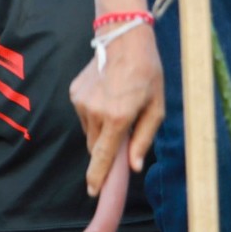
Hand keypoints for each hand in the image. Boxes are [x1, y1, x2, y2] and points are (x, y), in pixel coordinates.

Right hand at [70, 25, 163, 195]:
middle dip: (107, 147)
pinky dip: (95, 113)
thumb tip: (133, 166)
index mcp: (118, 117)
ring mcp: (81, 103)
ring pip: (90, 130)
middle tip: (122, 131)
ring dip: (102, 128)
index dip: (98, 177)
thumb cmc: (147, 72)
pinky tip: (106, 95)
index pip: (104, 156)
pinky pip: (84, 115)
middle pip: (96, 146)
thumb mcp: (156, 107)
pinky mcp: (74, 94)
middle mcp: (95, 113)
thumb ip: (143, 138)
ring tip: (117, 105)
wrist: (123, 39)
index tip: (93, 192)